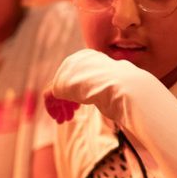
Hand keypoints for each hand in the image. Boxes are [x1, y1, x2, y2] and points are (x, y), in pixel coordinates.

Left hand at [46, 48, 160, 121]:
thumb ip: (108, 84)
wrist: (124, 85)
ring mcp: (66, 71)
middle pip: (65, 83)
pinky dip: (53, 108)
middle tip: (69, 116)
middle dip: (66, 101)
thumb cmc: (127, 87)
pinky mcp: (59, 83)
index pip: (77, 76)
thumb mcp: (117, 83)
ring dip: (59, 107)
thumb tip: (120, 89)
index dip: (76, 93)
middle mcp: (76, 61)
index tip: (77, 107)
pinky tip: (59, 118)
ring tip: (64, 120)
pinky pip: (49, 95)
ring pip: (57, 90)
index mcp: (90, 57)